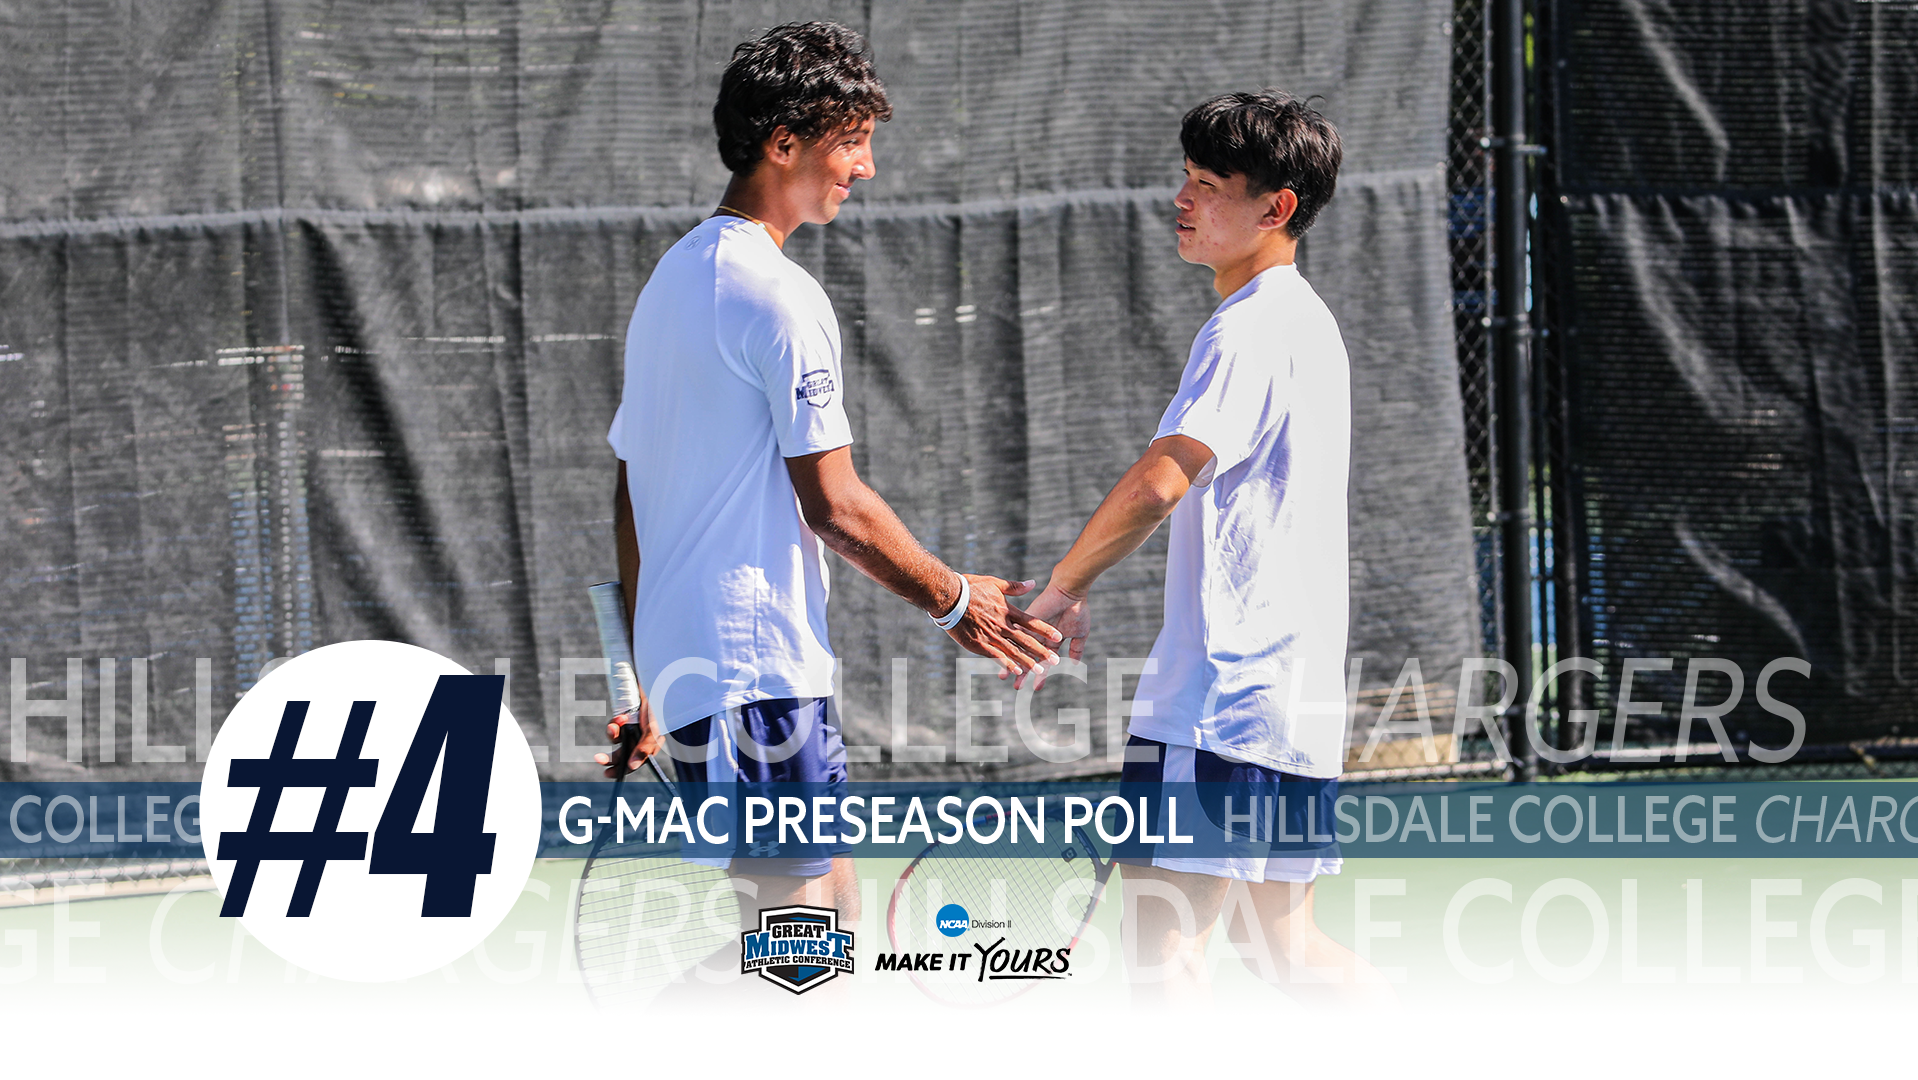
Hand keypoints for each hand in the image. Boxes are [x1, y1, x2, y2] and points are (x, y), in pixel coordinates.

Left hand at [594, 695, 662, 777]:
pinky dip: (615, 722)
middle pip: (621, 754)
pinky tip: (621, 716)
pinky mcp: (623, 720)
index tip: (607, 773)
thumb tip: (632, 766)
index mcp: (649, 746)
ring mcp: (631, 729)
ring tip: (615, 725)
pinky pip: (614, 726)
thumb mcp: (652, 730)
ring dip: (613, 734)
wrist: (649, 684)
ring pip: (615, 740)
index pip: (634, 763)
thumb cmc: (655, 708)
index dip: (621, 769)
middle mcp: (639, 740)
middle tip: (598, 758)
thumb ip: (643, 749)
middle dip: (609, 757)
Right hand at [945, 575, 1062, 678]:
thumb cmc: (970, 588)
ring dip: (1029, 662)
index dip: (1046, 630)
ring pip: (1014, 651)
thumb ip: (1014, 587)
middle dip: (1042, 651)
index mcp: (1008, 610)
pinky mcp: (980, 645)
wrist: (949, 598)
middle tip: (1056, 660)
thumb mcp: (994, 583)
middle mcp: (1003, 625)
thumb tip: (1032, 583)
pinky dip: (1009, 665)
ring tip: (1041, 670)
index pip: (1032, 622)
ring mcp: (992, 636)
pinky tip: (1018, 672)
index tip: (1058, 636)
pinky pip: (998, 657)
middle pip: (1027, 640)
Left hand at [1014, 583, 1088, 689]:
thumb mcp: (1080, 633)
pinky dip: (1010, 646)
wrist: (1071, 592)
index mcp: (1051, 640)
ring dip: (1013, 662)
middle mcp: (1039, 636)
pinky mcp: (1025, 621)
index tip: (1036, 688)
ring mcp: (1031, 629)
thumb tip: (1075, 664)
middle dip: (1023, 673)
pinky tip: (1002, 656)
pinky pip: (1016, 637)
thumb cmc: (1077, 609)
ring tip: (1004, 676)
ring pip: (1020, 649)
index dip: (1041, 674)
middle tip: (1016, 687)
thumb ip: (1076, 649)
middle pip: (1029, 658)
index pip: (1044, 661)